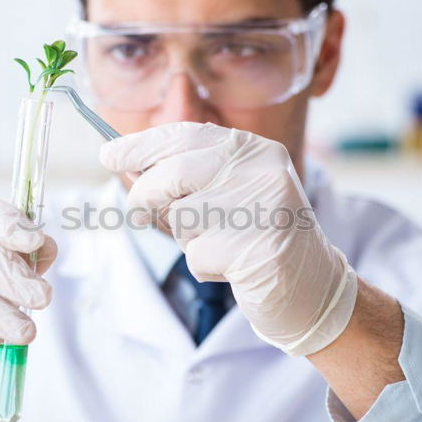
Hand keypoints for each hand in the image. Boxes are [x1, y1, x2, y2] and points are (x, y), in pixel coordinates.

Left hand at [100, 122, 356, 355]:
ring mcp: (263, 208)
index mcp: (254, 150)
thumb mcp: (229, 193)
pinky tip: (234, 268)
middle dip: (145, 195)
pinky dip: (204, 266)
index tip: (109, 153)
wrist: (313, 287)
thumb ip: (187, 177)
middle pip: (174, 172)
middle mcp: (262, 170)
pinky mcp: (257, 249)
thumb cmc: (258, 236)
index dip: (140, 145)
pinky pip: (198, 255)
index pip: (184, 135)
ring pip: (182, 217)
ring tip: (221, 243)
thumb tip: (126, 165)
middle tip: (140, 214)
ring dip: (187, 238)